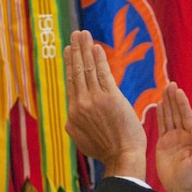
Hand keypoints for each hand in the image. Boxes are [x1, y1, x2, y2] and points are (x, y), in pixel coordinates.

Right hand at [64, 30, 146, 179]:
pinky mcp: (110, 97)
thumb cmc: (107, 152)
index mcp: (73, 115)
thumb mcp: (83, 141)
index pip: (71, 84)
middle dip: (75, 51)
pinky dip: (98, 59)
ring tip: (83, 34)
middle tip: (75, 35)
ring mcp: (94, 100)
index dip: (70, 65)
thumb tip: (71, 118)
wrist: (122, 157)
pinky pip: (102, 73)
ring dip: (85, 49)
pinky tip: (96, 47)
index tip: (69, 51)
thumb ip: (76, 126)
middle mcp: (80, 105)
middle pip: (76, 72)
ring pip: (87, 70)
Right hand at [155, 82, 191, 191]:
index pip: (188, 117)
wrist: (179, 188)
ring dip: (168, 103)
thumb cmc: (191, 178)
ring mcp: (173, 138)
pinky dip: (161, 115)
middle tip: (171, 84)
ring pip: (170, 117)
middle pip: (179, 113)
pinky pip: (162, 125)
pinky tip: (159, 104)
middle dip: (175, 99)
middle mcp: (183, 135)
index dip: (183, 105)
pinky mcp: (164, 143)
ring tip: (165, 89)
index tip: (179, 92)